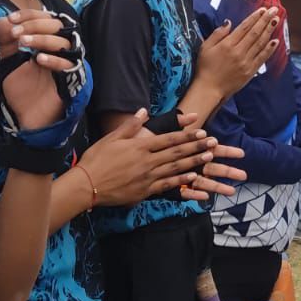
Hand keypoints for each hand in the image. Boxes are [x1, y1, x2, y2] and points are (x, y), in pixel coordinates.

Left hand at [0, 9, 76, 129]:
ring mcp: (67, 62)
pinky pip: (68, 64)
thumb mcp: (8, 61)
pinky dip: (53, 59)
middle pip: (57, 25)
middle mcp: (60, 49)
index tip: (12, 19)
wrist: (28, 116)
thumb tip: (4, 19)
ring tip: (24, 44)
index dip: (29, 15)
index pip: (44, 17)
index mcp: (46, 41)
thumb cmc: (22, 89)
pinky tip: (37, 60)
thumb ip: (6, 41)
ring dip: (42, 38)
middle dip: (35, 25)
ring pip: (64, 41)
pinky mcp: (71, 79)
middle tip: (17, 33)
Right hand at [74, 110, 246, 206]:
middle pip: (176, 152)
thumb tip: (145, 110)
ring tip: (208, 157)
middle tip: (213, 143)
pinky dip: (182, 182)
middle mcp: (147, 161)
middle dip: (196, 146)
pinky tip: (194, 179)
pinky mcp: (145, 191)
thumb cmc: (97, 159)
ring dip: (193, 162)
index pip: (168, 139)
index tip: (201, 131)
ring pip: (175, 168)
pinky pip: (167, 186)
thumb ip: (131, 124)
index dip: (187, 135)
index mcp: (140, 146)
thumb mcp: (112, 138)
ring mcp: (147, 177)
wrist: (86, 185)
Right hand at [196, 7, 278, 96]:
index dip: (254, 17)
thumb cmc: (205, 67)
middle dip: (265, 20)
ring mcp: (246, 62)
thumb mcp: (205, 47)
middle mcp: (239, 51)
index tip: (263, 9)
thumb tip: (229, 22)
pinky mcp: (250, 71)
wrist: (209, 89)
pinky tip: (276, 41)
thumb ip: (217, 34)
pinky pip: (262, 58)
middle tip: (274, 10)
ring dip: (269, 31)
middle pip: (255, 33)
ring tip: (277, 20)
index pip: (244, 27)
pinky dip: (269, 49)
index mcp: (227, 44)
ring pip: (260, 43)